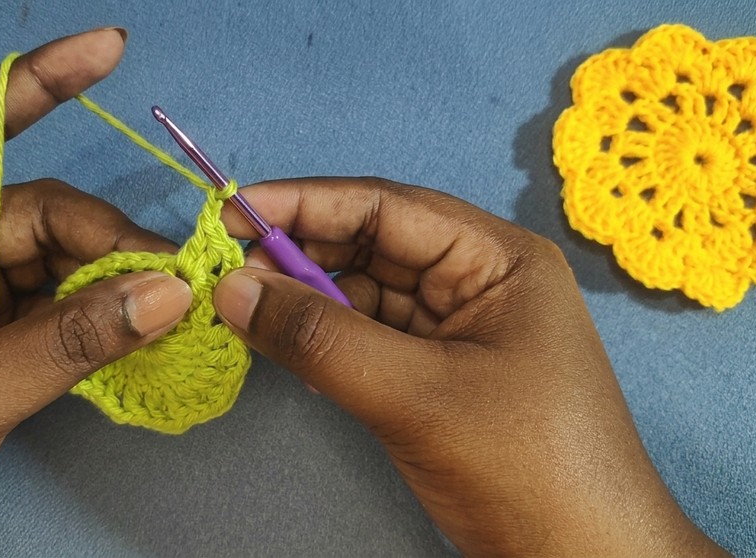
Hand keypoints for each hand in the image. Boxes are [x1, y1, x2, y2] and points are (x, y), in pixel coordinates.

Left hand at [0, 29, 191, 555]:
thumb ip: (68, 341)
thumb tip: (167, 292)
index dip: (37, 83)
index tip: (107, 49)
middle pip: (41, 211)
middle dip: (112, 238)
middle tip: (175, 284)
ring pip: (62, 262)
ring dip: (116, 282)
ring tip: (167, 315)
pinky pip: (63, 308)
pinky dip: (104, 318)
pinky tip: (141, 333)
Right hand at [213, 178, 727, 555]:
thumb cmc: (529, 467)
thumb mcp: (419, 395)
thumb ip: (322, 339)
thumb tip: (233, 289)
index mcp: (498, 258)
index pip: (387, 206)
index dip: (306, 202)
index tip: (232, 211)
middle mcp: (479, 280)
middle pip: (372, 245)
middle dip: (300, 252)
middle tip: (226, 267)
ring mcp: (458, 329)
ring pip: (365, 294)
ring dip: (307, 299)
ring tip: (244, 308)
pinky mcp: (439, 374)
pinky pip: (370, 339)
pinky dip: (326, 341)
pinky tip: (287, 347)